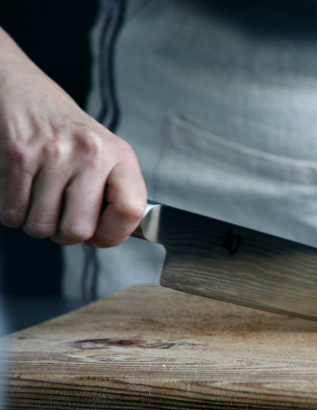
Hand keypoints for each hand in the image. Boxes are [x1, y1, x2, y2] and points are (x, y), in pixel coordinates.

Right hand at [0, 33, 145, 247]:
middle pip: (78, 230)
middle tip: (61, 218)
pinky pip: (12, 213)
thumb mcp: (105, 153)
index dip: (114, 234)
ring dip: (36, 223)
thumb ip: (114, 191)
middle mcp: (90, 153)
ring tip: (41, 201)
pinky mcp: (17, 156)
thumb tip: (108, 237)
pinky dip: (13, 212)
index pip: (131, 210)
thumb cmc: (67, 131)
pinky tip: (22, 193)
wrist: (24, 91)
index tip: (100, 235)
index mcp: (119, 155)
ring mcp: (53, 154)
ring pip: (41, 227)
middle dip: (65, 235)